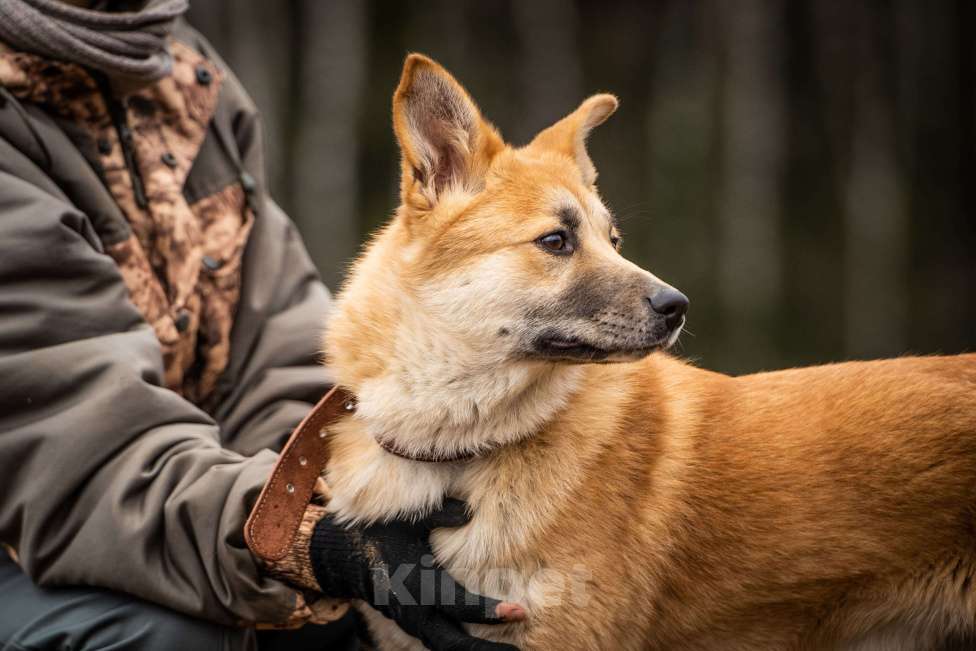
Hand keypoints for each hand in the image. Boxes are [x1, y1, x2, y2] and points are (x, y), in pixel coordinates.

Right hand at [309, 498, 523, 650]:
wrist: (346, 557)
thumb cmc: (381, 533)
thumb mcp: (408, 518)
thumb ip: (439, 514)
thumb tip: (470, 513)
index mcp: (415, 584)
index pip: (458, 604)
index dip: (489, 610)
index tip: (519, 612)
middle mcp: (414, 611)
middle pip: (454, 643)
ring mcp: (411, 623)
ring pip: (446, 648)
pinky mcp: (413, 625)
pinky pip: (440, 643)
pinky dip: (461, 647)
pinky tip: (484, 649)